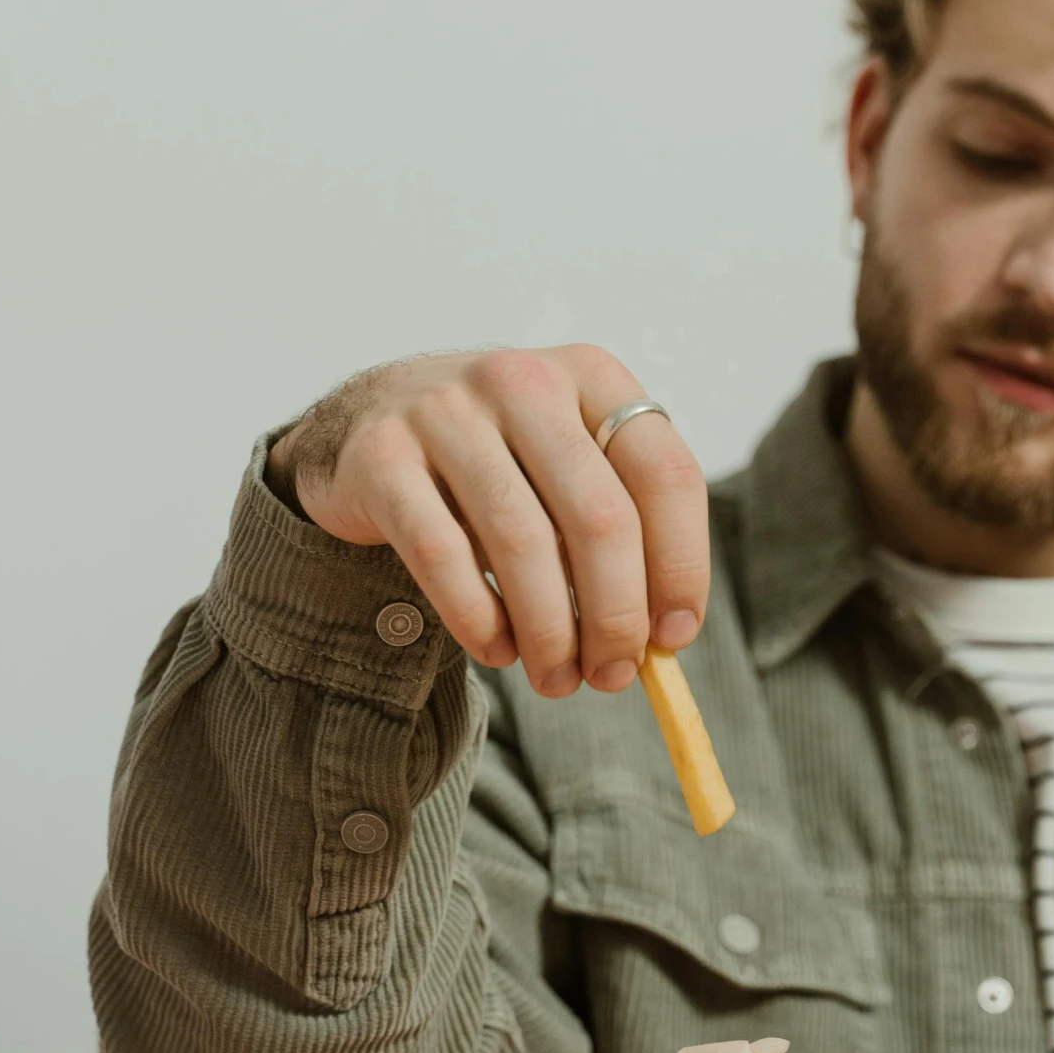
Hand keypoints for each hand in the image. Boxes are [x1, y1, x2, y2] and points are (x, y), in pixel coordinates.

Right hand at [267, 347, 708, 693]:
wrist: (371, 417)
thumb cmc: (501, 459)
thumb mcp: (571, 464)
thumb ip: (622, 533)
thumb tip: (664, 638)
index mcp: (592, 375)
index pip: (665, 474)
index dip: (682, 565)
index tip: (675, 637)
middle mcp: (523, 380)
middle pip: (600, 517)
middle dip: (616, 616)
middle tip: (614, 675)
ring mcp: (444, 411)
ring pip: (522, 541)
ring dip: (550, 631)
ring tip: (557, 677)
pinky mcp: (380, 457)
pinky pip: (442, 555)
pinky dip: (478, 617)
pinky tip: (497, 651)